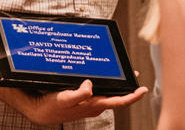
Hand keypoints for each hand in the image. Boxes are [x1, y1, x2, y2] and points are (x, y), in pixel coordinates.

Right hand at [23, 79, 148, 125]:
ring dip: (117, 84)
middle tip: (134, 73)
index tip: (143, 89)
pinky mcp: (85, 99)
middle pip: (117, 96)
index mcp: (94, 105)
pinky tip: (104, 76)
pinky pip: (100, 91)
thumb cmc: (53, 106)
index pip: (119, 102)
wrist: (41, 111)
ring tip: (124, 72)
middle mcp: (95, 105)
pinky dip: (105, 83)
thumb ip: (79, 94)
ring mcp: (90, 102)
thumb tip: (90, 85)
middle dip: (128, 87)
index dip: (133, 96)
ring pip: (109, 93)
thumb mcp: (65, 99)